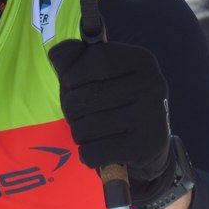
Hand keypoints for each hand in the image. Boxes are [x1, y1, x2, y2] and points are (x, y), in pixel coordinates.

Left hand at [48, 39, 173, 203]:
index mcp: (141, 59)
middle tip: (78, 116)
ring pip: (85, 127)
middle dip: (70, 110)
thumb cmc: (112, 102)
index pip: (94, 58)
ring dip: (78, 134)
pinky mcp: (147, 147)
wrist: (146, 146)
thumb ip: (72, 57)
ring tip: (90, 133)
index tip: (72, 87)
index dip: (71, 76)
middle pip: (83, 97)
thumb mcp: (94, 73)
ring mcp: (152, 116)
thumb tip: (56, 52)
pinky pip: (92, 152)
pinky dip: (86, 155)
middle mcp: (153, 84)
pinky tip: (97, 151)